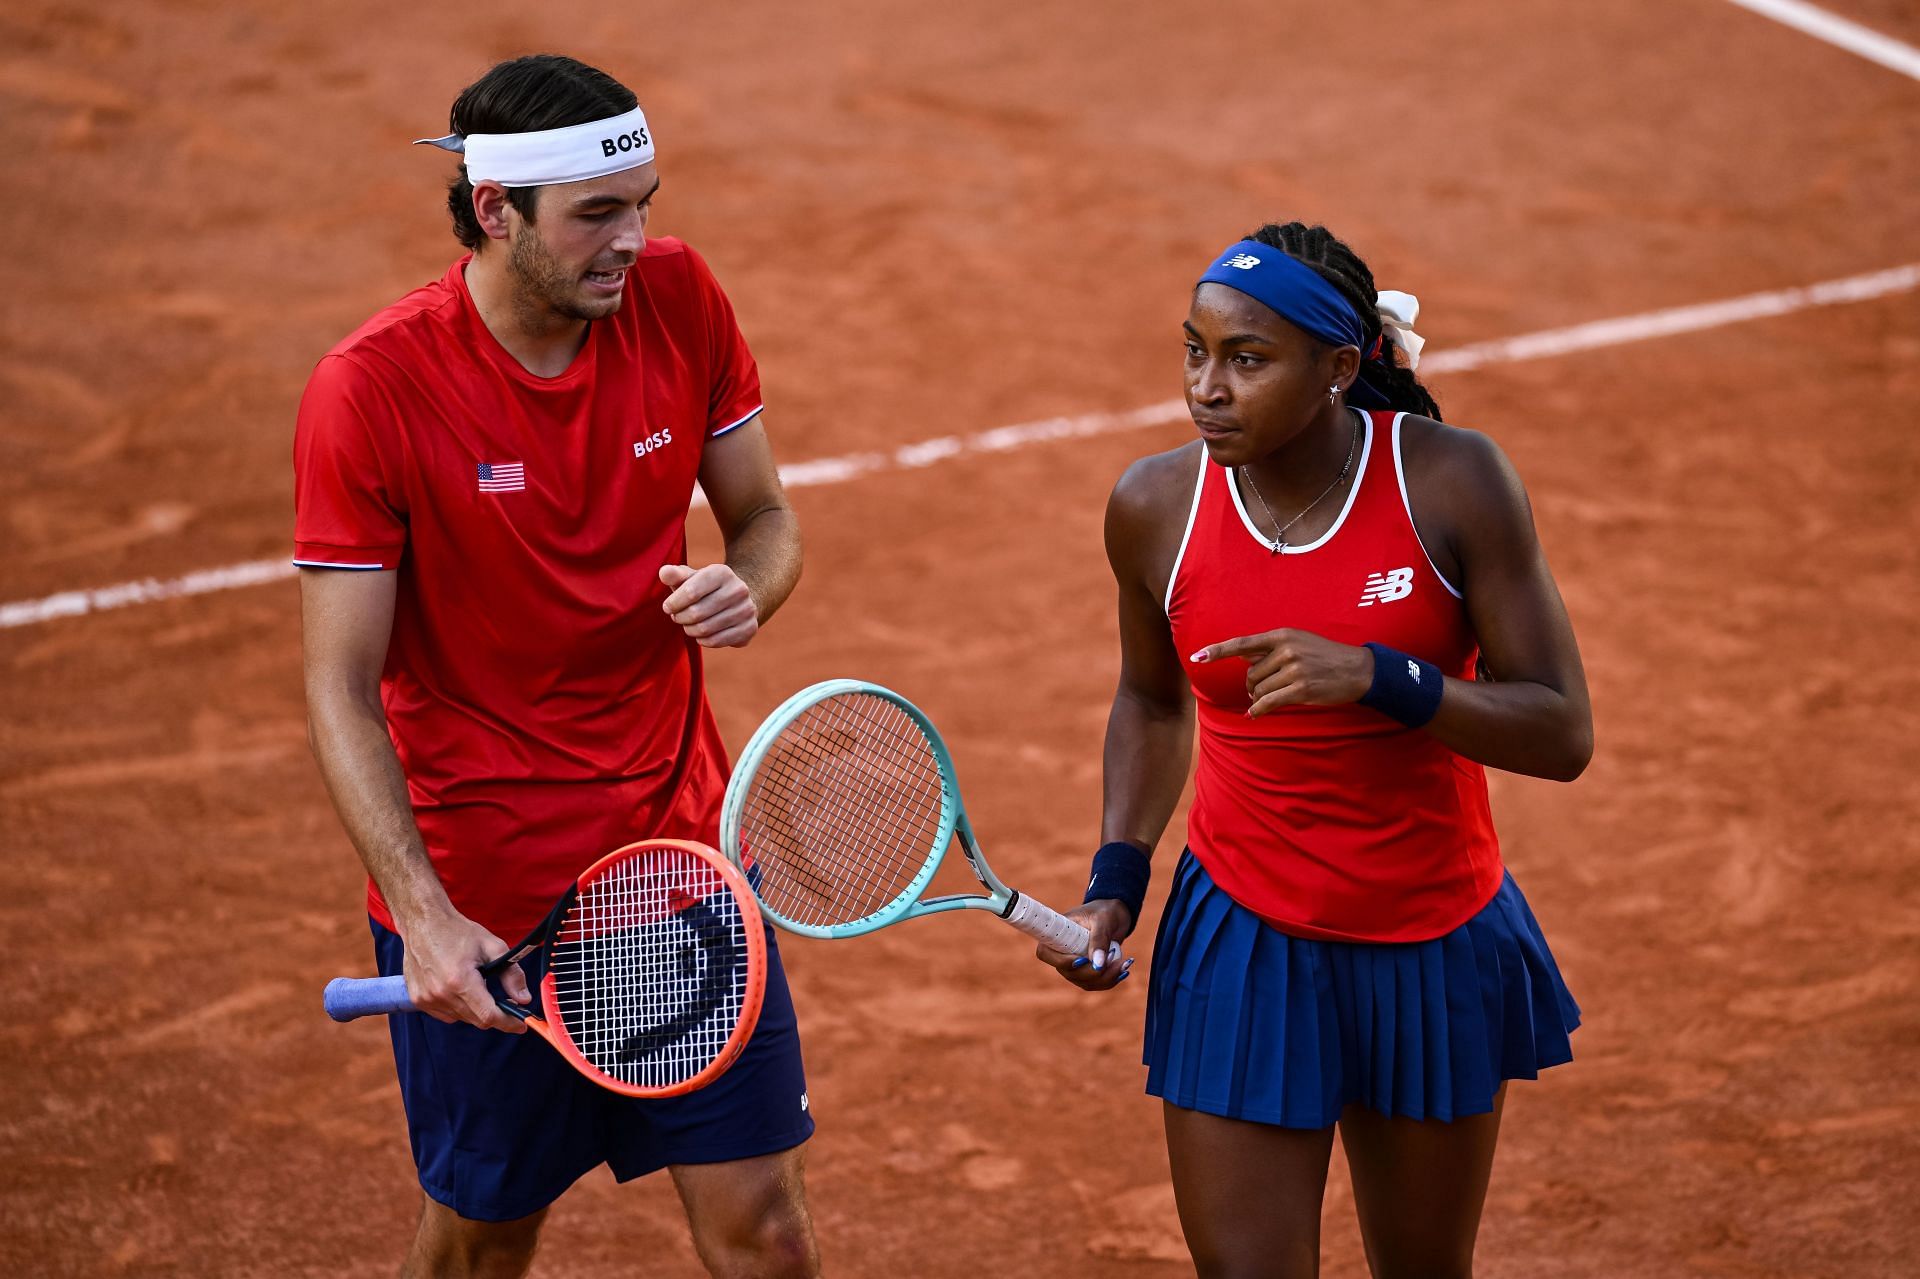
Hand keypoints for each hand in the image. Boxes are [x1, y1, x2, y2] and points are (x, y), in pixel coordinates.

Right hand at [400, 909, 529, 1032]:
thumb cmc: (458, 932)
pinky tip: (460, 989)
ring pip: (462, 1018)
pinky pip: (446, 1014)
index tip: (521, 1024)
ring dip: (476, 1010)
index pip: (488, 1016)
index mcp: (460, 981)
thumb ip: (512, 975)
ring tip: (479, 986)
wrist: (423, 923)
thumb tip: (524, 999)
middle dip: (495, 1015)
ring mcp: (426, 999)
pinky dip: (458, 1008)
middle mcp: (440, 994)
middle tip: (508, 1003)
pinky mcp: (417, 1000)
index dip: (508, 1022)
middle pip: (476, 1020)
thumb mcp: (493, 946)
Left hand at [659, 563, 759, 647]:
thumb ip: (674, 575)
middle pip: (696, 613)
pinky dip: (703, 640)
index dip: (673, 603)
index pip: (690, 591)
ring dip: (690, 630)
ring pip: (705, 629)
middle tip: (677, 617)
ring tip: (688, 625)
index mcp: (722, 572)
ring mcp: (746, 610)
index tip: (668, 607)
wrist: (738, 599)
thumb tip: (664, 572)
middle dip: (680, 618)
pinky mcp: (749, 628)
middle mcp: (738, 590)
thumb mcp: (691, 578)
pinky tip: (701, 634)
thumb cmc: (706, 588)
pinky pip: (716, 641)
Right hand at [1034, 900, 1135, 991]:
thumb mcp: (1102, 921)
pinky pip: (1096, 983)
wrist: (1116, 916)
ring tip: (1124, 962)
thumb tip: (1098, 965)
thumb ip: (1099, 941)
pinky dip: (1111, 980)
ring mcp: (1074, 964)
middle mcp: (1063, 952)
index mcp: (1058, 934)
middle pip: (1068, 973)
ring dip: (1106, 977)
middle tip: (1114, 958)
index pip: (1045, 953)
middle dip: (1093, 972)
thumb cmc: (1105, 912)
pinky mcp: (1087, 971)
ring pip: (1084, 982)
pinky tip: (1124, 969)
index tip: (1081, 959)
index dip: (1060, 961)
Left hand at [1190, 628, 1371, 716]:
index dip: (1218, 651)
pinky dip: (1258, 711)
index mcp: (1282, 635)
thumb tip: (1241, 654)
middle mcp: (1285, 649)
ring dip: (1260, 698)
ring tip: (1275, 697)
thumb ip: (1270, 648)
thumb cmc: (1326, 656)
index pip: (1242, 643)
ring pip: (1258, 690)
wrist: (1358, 670)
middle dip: (1254, 685)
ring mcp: (1293, 669)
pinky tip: (1255, 714)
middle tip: (1268, 688)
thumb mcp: (1298, 642)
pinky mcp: (1300, 688)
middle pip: (1250, 674)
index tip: (1197, 656)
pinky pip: (1267, 703)